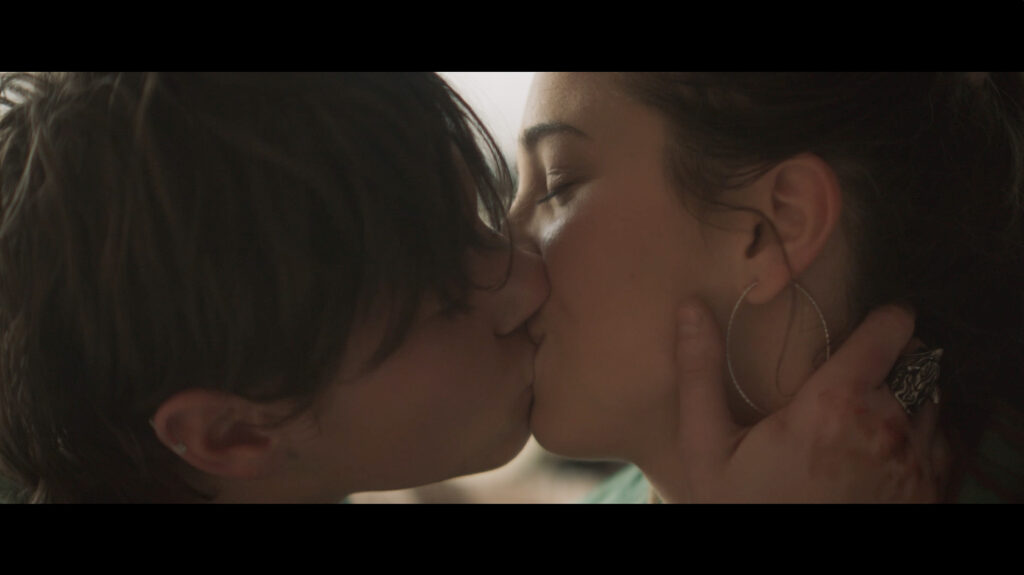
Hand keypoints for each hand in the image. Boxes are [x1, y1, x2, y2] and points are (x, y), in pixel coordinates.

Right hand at [651, 299, 948, 502]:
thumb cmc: (744, 508)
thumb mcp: (707, 447)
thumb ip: (701, 374)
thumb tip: (691, 308)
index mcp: (833, 404)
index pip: (893, 329)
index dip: (885, 319)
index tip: (869, 325)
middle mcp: (888, 428)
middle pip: (917, 361)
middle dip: (890, 363)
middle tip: (852, 382)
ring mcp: (916, 465)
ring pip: (934, 401)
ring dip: (909, 399)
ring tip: (867, 418)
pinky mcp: (929, 494)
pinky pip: (943, 443)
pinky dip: (923, 438)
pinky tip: (883, 453)